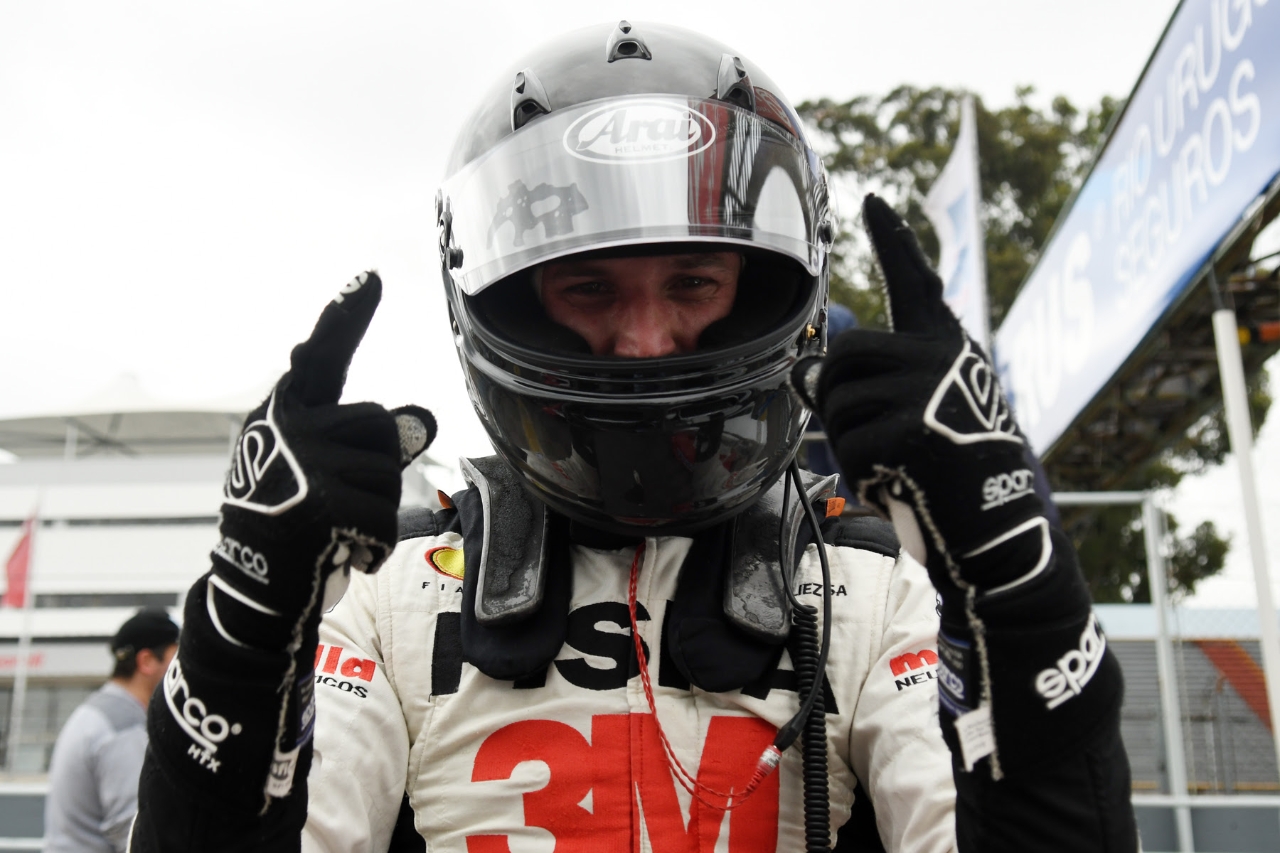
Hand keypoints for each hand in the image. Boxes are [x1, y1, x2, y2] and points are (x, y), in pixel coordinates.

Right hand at [209, 270, 435, 651]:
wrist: (250, 593)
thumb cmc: (293, 525)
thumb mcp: (325, 473)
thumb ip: (368, 441)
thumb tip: (426, 419)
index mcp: (283, 413)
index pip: (322, 357)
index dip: (346, 317)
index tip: (369, 277)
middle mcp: (285, 428)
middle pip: (383, 424)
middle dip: (379, 469)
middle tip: (340, 503)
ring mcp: (299, 464)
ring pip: (389, 473)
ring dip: (377, 513)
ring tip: (337, 532)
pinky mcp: (316, 505)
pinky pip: (383, 517)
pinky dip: (376, 546)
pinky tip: (344, 555)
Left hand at [798, 197, 1121, 779]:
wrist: (1000, 531)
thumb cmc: (956, 475)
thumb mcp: (926, 415)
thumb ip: (878, 387)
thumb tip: (809, 377)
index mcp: (947, 346)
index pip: (915, 281)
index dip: (892, 240)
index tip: (872, 201)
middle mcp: (941, 355)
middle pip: (843, 356)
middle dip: (836, 401)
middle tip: (868, 437)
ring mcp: (928, 389)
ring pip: (837, 405)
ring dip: (848, 445)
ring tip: (893, 465)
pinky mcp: (912, 429)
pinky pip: (849, 448)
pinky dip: (861, 477)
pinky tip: (899, 485)